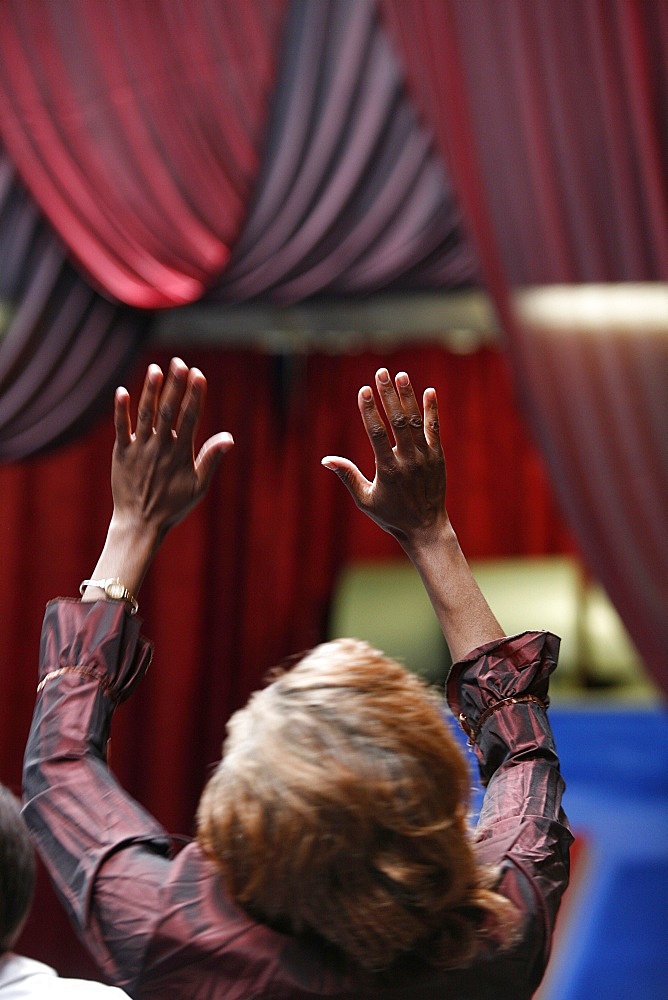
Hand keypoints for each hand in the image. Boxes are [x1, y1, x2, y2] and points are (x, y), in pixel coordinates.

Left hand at [112, 358, 233, 537]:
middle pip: (168, 411)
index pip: (190, 418)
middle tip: (179, 362)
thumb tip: (229, 437)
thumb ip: (211, 460)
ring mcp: (139, 449)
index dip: (194, 396)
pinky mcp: (121, 453)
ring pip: (145, 415)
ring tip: (155, 369)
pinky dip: (120, 410)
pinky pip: (120, 428)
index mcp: (180, 454)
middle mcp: (160, 448)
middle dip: (174, 386)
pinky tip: (122, 391)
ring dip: (150, 391)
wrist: (139, 523)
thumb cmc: (172, 506)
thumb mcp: (198, 487)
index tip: (198, 375)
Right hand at [322, 369, 446, 545]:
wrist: (426, 528)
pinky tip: (429, 392)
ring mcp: (425, 457)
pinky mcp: (438, 457)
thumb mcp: (365, 500)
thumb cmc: (391, 515)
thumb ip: (348, 476)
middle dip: (388, 395)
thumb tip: (326, 459)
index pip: (376, 434)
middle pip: (398, 422)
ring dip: (408, 397)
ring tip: (401, 375)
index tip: (363, 390)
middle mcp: (408, 461)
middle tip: (381, 372)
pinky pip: (434, 430)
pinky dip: (432, 411)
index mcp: (387, 470)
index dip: (369, 411)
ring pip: (416, 422)